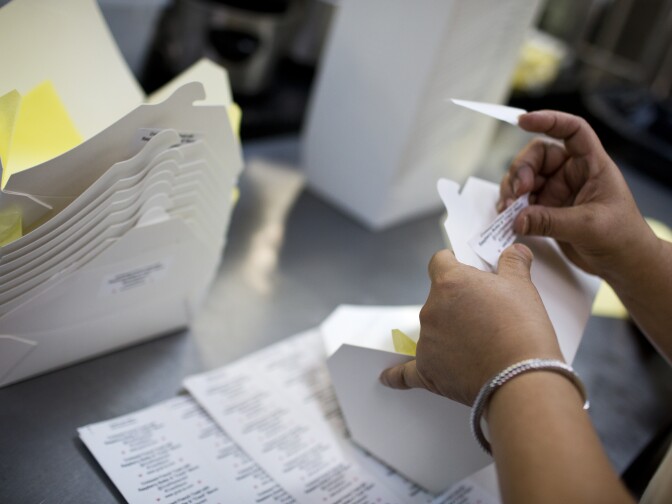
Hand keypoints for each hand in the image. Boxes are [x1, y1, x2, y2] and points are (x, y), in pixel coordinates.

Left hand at [379, 244, 561, 405]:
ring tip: (481, 347)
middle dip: (458, 305)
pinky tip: (387, 377)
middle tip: (487, 317)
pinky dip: (396, 375)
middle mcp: (431, 309)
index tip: (462, 269)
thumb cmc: (522, 331)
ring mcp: (426, 341)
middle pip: (438, 299)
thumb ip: (513, 263)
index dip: (453, 264)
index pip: (440, 262)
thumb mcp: (522, 287)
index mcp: (450, 282)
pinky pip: (405, 372)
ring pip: (432, 331)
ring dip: (449, 334)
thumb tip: (515, 250)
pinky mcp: (426, 371)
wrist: (520, 378)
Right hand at [497, 110, 654, 280]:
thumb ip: (551, 221)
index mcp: (591, 165)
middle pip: (536, 156)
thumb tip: (516, 219)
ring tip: (509, 210)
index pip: (572, 131)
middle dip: (520, 171)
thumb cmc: (622, 238)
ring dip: (511, 191)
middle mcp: (571, 174)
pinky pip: (521, 202)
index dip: (549, 120)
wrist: (622, 264)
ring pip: (524, 179)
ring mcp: (556, 192)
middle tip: (517, 193)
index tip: (523, 121)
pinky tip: (508, 219)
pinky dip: (511, 208)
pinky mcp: (545, 210)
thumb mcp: (588, 226)